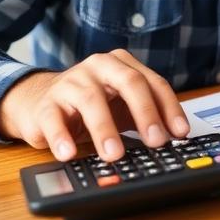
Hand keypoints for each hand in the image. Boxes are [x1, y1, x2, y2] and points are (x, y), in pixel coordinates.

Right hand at [0, 49, 189, 161]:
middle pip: (129, 82)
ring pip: (91, 100)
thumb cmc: (90, 105)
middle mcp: (99, 66)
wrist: (39, 101)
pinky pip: (53, 119)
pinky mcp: (46, 103)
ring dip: (105, 129)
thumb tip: (173, 140)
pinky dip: (61, 137)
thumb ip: (145, 116)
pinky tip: (68, 153)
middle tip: (156, 141)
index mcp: (122, 64)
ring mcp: (71, 81)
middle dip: (145, 112)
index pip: (153, 83)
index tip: (180, 132)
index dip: (169, 108)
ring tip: (114, 154)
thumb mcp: (121, 106)